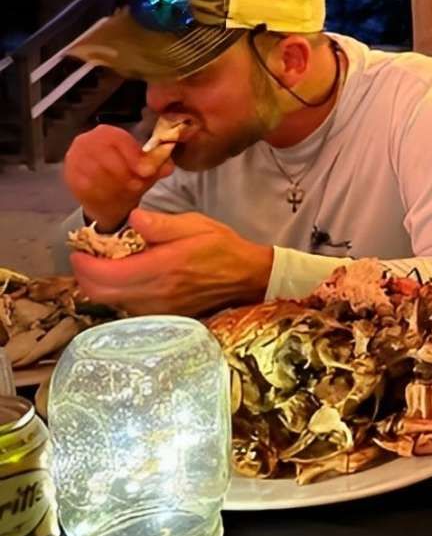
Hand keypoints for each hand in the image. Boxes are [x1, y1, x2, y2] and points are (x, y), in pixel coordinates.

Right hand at [64, 125, 175, 230]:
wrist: (106, 198)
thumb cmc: (127, 177)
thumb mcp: (145, 170)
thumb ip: (157, 166)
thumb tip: (167, 167)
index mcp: (108, 133)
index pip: (119, 139)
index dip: (134, 156)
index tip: (147, 172)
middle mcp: (87, 141)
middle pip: (106, 156)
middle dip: (125, 174)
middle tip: (137, 187)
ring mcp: (75, 158)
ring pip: (96, 172)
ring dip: (115, 186)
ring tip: (127, 192)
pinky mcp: (69, 177)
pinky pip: (86, 186)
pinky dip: (102, 194)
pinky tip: (112, 197)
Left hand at [70, 209, 272, 316]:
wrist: (247, 276)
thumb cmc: (221, 247)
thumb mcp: (195, 224)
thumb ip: (162, 224)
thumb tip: (132, 219)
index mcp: (161, 267)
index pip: (105, 274)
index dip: (83, 263)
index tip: (80, 248)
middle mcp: (155, 293)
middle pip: (99, 294)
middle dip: (84, 275)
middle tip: (87, 257)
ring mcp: (158, 309)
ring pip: (111, 303)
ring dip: (100, 285)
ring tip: (106, 265)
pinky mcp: (163, 316)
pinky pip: (127, 309)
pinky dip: (117, 294)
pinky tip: (126, 279)